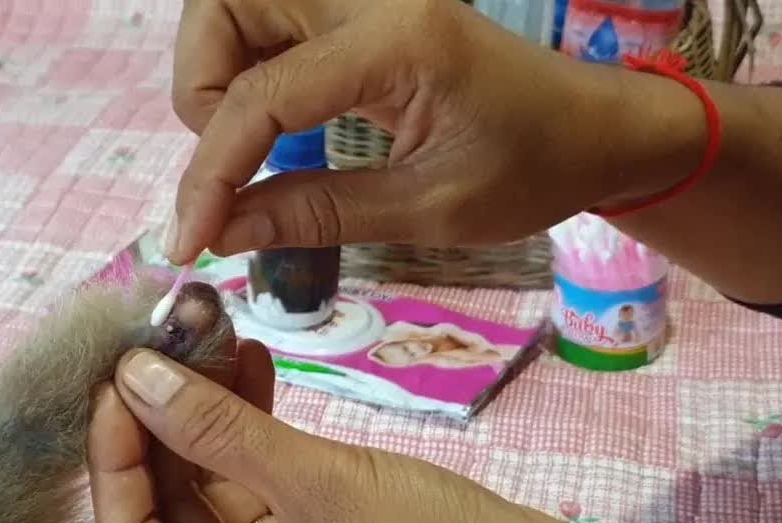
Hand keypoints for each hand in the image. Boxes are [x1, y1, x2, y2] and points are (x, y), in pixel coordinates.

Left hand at [87, 344, 771, 522]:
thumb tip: (136, 375)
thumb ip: (217, 428)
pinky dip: (255, 430)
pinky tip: (254, 361)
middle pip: (170, 510)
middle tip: (163, 338)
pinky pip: (262, 485)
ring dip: (211, 413)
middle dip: (166, 420)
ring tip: (210, 331)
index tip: (121, 375)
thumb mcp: (314, 483)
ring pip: (216, 489)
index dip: (117, 455)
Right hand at [167, 0, 704, 264]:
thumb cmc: (532, 171)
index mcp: (398, 42)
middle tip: (227, 164)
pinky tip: (270, 126)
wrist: (594, 129)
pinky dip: (246, 69)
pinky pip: (268, 20)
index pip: (262, 93)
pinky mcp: (359, 8)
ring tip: (245, 147)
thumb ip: (317, 214)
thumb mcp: (429, 210)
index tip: (187, 241)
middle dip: (200, 87)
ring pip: (235, 4)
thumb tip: (220, 233)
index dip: (209, 172)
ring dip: (215, 73)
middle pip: (225, 4)